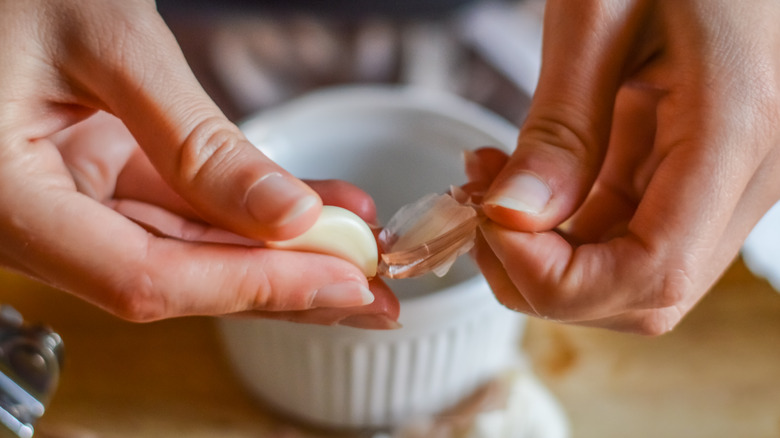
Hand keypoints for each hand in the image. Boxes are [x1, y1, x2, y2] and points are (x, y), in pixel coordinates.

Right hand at [0, 0, 384, 324]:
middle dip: (283, 285)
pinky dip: (247, 207)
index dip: (251, 288)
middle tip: (372, 293)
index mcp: (9, 202)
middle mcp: (33, 221)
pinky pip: (179, 204)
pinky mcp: (95, 174)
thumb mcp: (109, 44)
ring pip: (188, 247)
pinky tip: (315, 207)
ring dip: (277, 250)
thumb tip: (288, 216)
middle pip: (177, 278)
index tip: (340, 283)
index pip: (145, 278)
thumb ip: (194, 140)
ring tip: (358, 246)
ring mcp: (68, 200)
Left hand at [472, 0, 779, 333]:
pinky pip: (628, 227)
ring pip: (631, 269)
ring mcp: (725, 177)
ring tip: (488, 187)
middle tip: (478, 214)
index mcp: (736, 131)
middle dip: (543, 276)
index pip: (653, 273)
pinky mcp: (695, 168)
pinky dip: (564, 224)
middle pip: (643, 292)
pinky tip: (520, 181)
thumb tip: (512, 217)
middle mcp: (747, 173)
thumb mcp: (599, 15)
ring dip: (546, 251)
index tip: (488, 225)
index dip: (557, 279)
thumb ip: (562, 126)